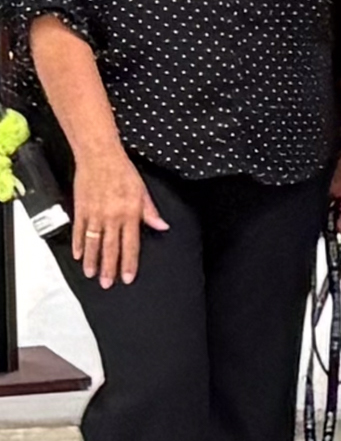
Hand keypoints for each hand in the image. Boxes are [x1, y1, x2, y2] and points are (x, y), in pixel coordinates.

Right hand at [68, 150, 166, 288]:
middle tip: (107, 283)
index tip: (127, 277)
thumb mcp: (142, 191)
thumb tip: (162, 226)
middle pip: (110, 248)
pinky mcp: (81, 210)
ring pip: (92, 243)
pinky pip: (78, 231)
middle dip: (109, 268)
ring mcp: (94, 215)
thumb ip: (150, 212)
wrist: (100, 157)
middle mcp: (111, 217)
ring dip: (92, 261)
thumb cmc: (123, 171)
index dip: (129, 263)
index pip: (130, 244)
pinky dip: (77, 245)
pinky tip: (78, 256)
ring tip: (91, 275)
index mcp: (129, 213)